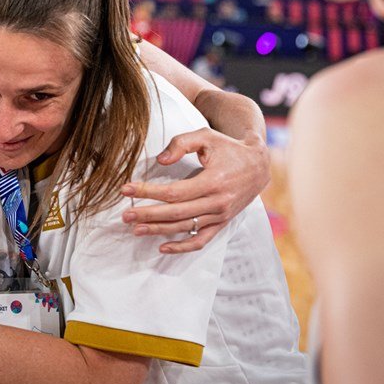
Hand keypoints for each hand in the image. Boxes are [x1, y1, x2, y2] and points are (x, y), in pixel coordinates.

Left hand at [120, 128, 269, 252]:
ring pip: (185, 228)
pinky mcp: (222, 223)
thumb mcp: (206, 136)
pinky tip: (163, 247)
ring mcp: (220, 215)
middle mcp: (217, 202)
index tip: (126, 190)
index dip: (148, 192)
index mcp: (213, 181)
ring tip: (136, 229)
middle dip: (148, 214)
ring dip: (159, 230)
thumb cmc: (228, 148)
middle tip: (125, 215)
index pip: (174, 192)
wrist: (258, 164)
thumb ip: (181, 143)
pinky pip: (201, 240)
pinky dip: (182, 247)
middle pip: (176, 213)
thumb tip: (160, 160)